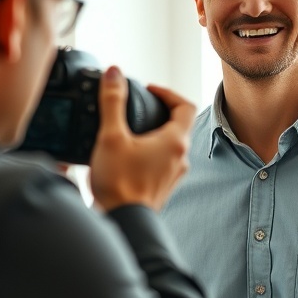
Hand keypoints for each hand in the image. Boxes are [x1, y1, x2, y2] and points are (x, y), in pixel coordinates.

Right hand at [89, 66, 195, 211]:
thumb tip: (114, 73)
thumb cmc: (119, 183)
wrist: (123, 223)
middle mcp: (180, 157)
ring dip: (154, 133)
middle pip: (178, 125)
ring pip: (170, 145)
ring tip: (129, 131)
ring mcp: (173, 174)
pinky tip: (127, 155)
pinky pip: (161, 162)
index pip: (185, 105)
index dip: (168, 92)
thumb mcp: (111, 136)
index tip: (148, 90)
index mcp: (175, 141)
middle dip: (158, 112)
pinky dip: (149, 152)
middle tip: (136, 108)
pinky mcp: (162, 187)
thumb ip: (113, 102)